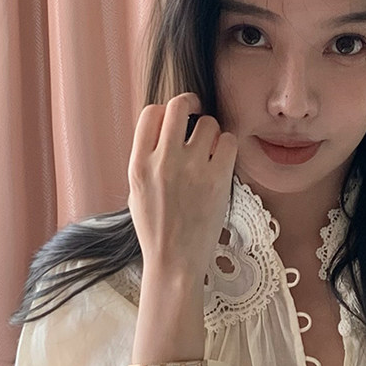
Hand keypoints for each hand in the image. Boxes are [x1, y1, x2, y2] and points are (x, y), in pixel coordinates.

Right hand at [127, 92, 236, 279]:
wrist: (174, 261)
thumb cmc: (155, 229)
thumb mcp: (136, 191)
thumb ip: (146, 159)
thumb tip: (163, 130)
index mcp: (139, 164)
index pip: (151, 113)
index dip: (164, 112)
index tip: (173, 118)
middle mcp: (163, 162)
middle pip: (178, 106)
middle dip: (189, 104)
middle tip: (196, 111)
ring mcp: (192, 169)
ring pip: (208, 123)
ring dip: (211, 131)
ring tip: (209, 149)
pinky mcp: (217, 179)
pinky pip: (229, 141)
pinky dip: (227, 146)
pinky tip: (222, 160)